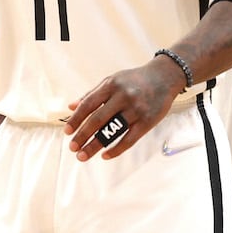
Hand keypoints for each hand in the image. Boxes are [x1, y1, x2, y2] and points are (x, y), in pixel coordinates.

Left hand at [63, 57, 180, 160]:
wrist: (165, 76)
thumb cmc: (134, 80)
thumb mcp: (113, 80)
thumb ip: (92, 93)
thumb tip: (71, 106)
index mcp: (111, 84)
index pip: (88, 104)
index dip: (76, 119)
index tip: (67, 132)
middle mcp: (123, 96)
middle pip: (98, 120)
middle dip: (83, 135)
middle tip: (72, 148)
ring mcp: (136, 109)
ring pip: (112, 131)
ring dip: (95, 146)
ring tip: (83, 155)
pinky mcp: (148, 121)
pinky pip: (129, 139)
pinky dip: (116, 149)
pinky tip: (105, 155)